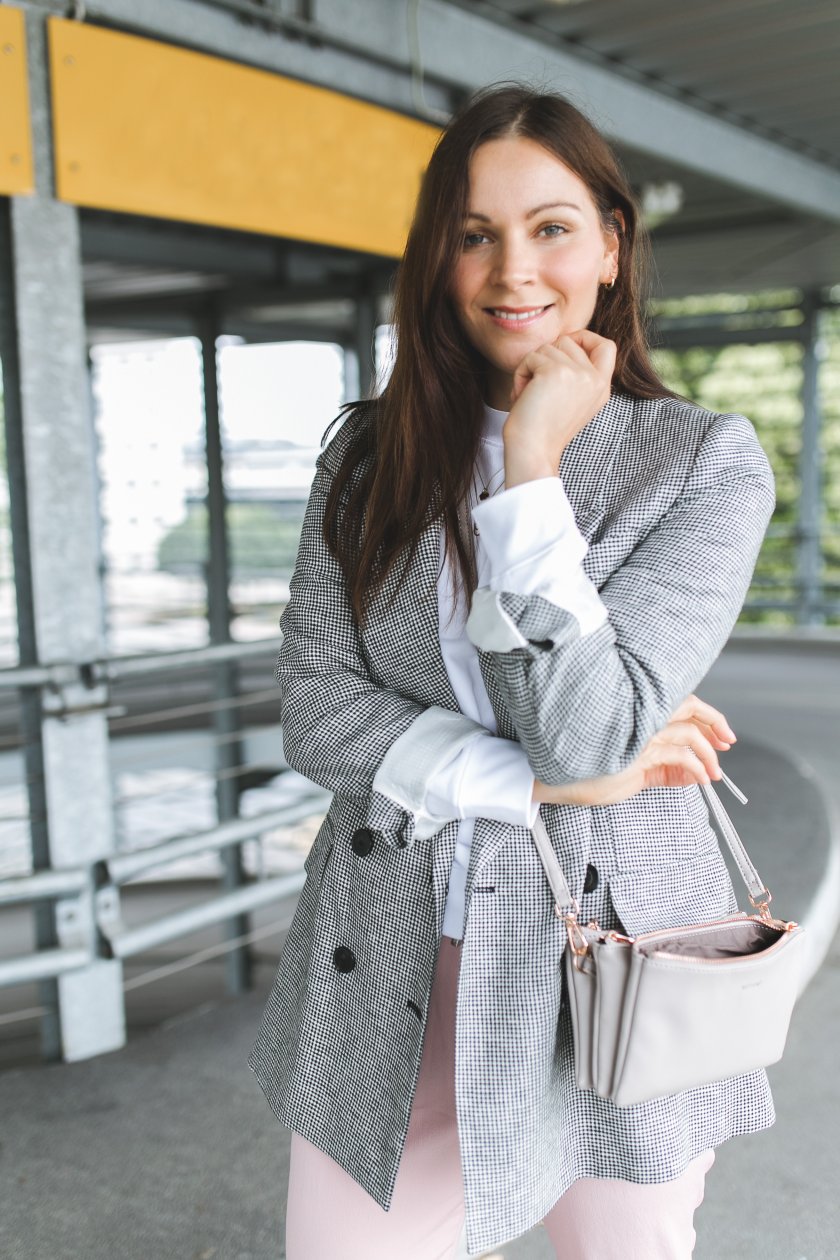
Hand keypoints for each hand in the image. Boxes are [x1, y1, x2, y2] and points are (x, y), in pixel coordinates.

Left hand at [503, 329, 616, 488]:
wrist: (533, 452)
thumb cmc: (542, 429)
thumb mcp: (571, 400)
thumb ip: (577, 374)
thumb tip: (564, 342)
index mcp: (602, 388)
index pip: (607, 346)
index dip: (585, 338)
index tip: (563, 349)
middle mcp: (595, 380)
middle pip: (568, 341)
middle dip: (547, 358)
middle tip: (539, 387)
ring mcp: (579, 374)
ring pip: (547, 347)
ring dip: (531, 368)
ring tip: (530, 395)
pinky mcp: (556, 372)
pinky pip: (531, 357)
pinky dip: (520, 374)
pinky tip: (523, 396)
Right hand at [532, 694, 736, 808]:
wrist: (557, 778)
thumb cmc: (588, 771)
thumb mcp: (632, 769)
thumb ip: (661, 769)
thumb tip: (692, 775)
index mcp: (637, 713)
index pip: (680, 703)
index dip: (707, 715)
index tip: (722, 734)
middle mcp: (640, 717)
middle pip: (690, 708)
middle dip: (715, 724)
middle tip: (728, 742)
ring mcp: (640, 734)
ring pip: (689, 734)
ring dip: (709, 755)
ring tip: (714, 772)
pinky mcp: (639, 753)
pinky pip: (679, 757)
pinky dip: (696, 767)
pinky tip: (700, 778)